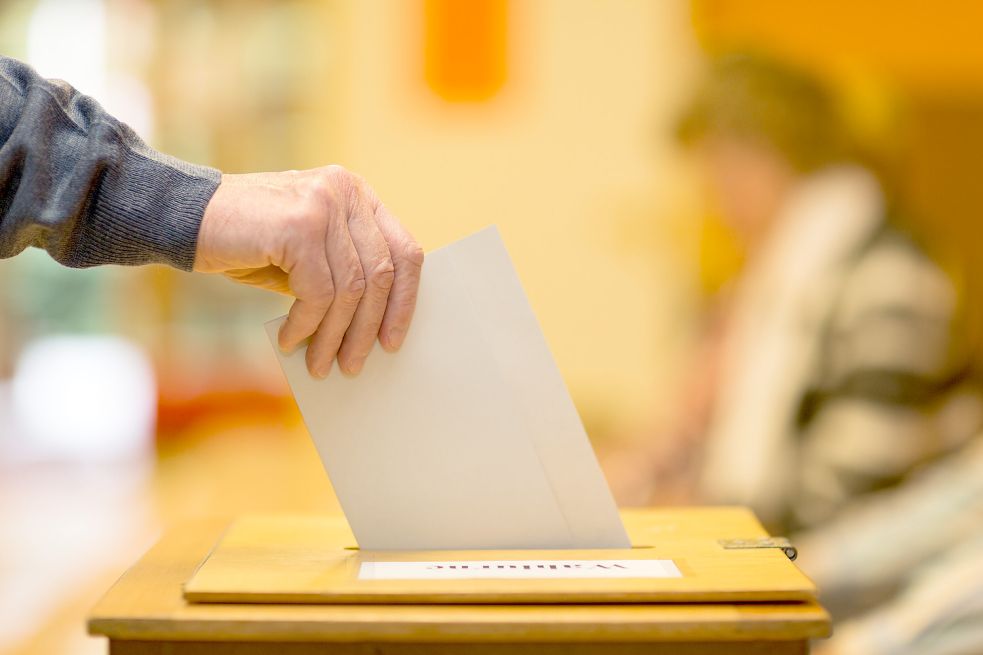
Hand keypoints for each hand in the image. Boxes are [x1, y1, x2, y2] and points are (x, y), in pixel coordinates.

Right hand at [194, 166, 423, 377]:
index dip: (405, 301)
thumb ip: (342, 273)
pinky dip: (306, 325)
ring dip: (334, 335)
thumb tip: (372, 329)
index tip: (393, 340)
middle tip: (353, 365)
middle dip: (367, 328)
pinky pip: (318, 293)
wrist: (183, 215)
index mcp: (356, 194)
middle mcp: (346, 191)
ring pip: (350, 289)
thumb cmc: (248, 241)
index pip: (404, 251)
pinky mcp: (299, 226)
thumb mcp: (308, 254)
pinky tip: (290, 340)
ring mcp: (324, 204)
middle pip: (381, 274)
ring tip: (321, 364)